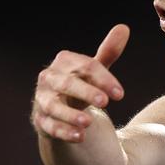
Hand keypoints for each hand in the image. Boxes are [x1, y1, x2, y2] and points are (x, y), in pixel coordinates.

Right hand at [32, 24, 128, 142]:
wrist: (58, 107)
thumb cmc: (79, 84)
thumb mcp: (93, 70)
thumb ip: (108, 52)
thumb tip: (124, 28)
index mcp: (63, 62)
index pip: (84, 66)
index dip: (103, 79)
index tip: (120, 94)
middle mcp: (49, 79)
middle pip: (67, 83)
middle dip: (85, 92)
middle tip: (104, 102)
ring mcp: (42, 100)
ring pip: (54, 106)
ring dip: (70, 114)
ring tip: (88, 122)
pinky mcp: (41, 120)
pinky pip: (50, 126)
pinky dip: (64, 131)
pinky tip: (80, 137)